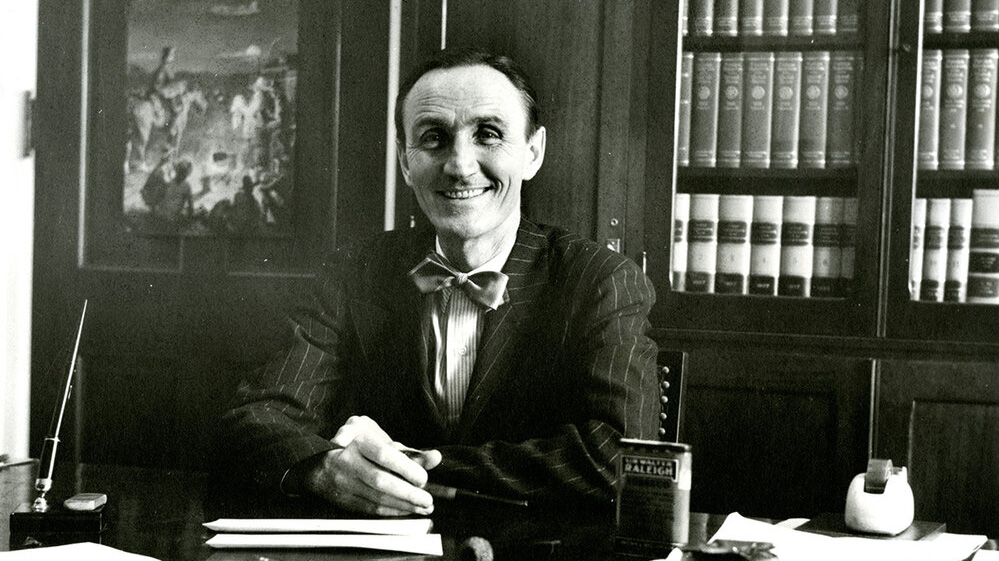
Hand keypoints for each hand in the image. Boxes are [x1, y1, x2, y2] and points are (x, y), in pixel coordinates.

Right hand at [304, 416, 441, 515]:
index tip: (423, 478)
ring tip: (422, 507)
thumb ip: (407, 450)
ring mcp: (344, 482)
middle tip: (427, 499)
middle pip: (380, 480)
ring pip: (376, 498)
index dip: (406, 468)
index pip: (385, 455)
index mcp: (358, 441)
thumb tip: (436, 457)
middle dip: (407, 493)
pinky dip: (390, 511)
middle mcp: (348, 461)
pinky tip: (406, 510)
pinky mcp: (343, 499)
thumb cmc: (356, 444)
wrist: (317, 459)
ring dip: (403, 505)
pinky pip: (369, 508)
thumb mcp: (378, 438)